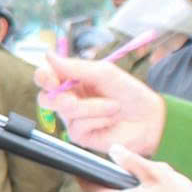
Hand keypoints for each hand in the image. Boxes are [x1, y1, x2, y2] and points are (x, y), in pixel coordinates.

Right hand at [39, 54, 166, 157]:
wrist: (149, 118)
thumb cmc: (129, 92)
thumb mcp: (104, 73)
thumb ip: (75, 67)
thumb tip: (48, 55)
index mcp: (71, 80)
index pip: (46, 77)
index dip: (43, 76)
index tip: (50, 78)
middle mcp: (68, 99)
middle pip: (45, 98)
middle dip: (58, 97)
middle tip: (73, 100)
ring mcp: (72, 118)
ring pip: (66, 111)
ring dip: (92, 107)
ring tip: (113, 106)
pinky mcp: (79, 136)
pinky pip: (78, 126)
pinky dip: (98, 119)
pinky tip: (110, 119)